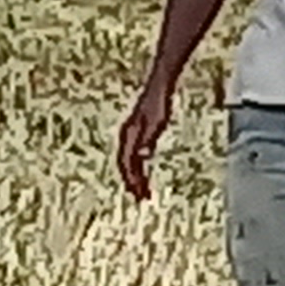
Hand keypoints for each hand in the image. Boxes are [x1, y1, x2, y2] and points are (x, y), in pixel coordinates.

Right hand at [115, 83, 175, 200]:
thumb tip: (142, 156)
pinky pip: (133, 155)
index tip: (138, 193)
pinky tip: (143, 174)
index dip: (132, 179)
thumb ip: (148, 139)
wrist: (159, 87)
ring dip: (134, 177)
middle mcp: (127, 136)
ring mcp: (130, 134)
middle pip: (125, 164)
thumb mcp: (157, 122)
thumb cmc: (159, 103)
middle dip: (132, 182)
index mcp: (130, 134)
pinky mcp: (137, 133)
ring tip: (142, 191)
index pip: (127, 162)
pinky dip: (137, 167)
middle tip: (140, 198)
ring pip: (128, 161)